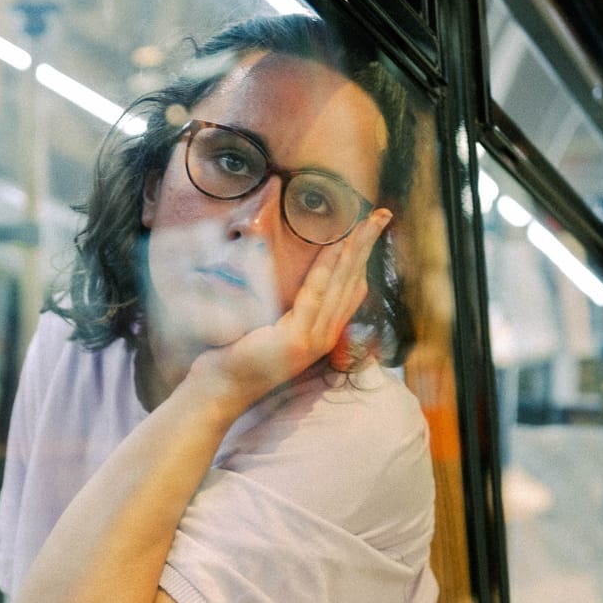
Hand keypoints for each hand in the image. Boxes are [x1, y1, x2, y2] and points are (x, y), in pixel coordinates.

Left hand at [191, 209, 390, 410]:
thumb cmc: (240, 353)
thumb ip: (290, 306)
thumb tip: (292, 275)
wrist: (221, 387)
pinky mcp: (296, 339)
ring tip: (367, 223)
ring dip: (355, 250)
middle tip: (381, 215)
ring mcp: (313, 338)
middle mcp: (325, 335)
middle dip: (368, 246)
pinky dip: (328, 268)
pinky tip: (336, 246)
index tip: (372, 229)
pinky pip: (316, 294)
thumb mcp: (272, 325)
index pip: (352, 288)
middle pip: (354, 281)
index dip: (364, 257)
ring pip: (341, 284)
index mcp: (323, 330)